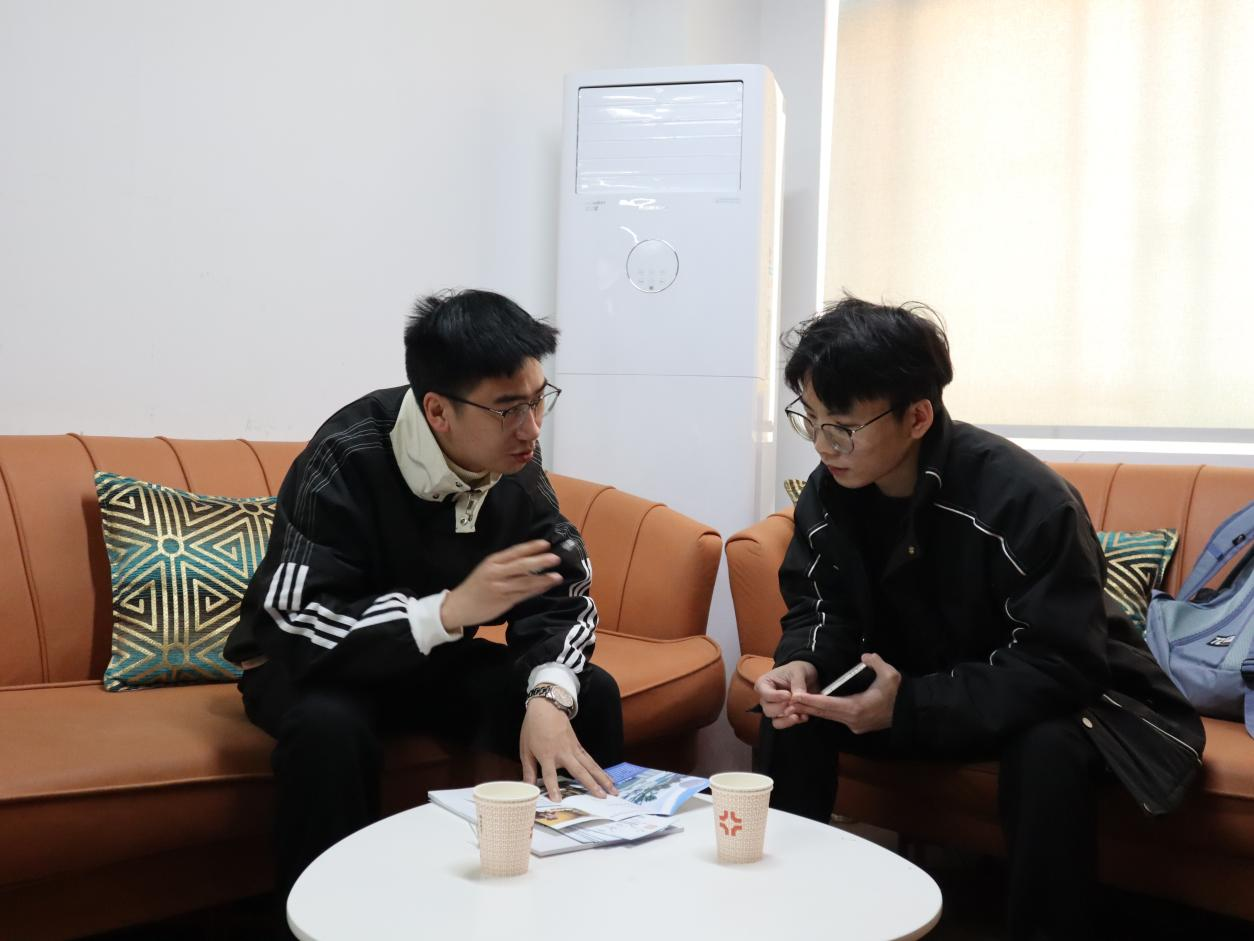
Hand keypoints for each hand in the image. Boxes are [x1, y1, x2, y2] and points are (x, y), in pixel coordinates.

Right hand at [440, 539, 560, 629]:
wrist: (458, 606)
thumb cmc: (475, 587)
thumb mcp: (486, 570)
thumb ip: (504, 565)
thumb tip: (529, 559)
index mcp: (492, 561)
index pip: (514, 551)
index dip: (531, 547)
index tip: (546, 543)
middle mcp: (497, 572)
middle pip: (522, 564)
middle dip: (540, 560)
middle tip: (556, 558)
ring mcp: (500, 587)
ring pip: (525, 581)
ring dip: (543, 578)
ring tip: (557, 576)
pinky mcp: (504, 601)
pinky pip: (524, 594)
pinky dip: (536, 590)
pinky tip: (546, 587)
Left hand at [519, 698, 617, 801]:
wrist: (546, 707)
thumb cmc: (533, 729)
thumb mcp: (525, 749)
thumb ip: (528, 770)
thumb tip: (526, 788)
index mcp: (547, 754)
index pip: (550, 774)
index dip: (553, 787)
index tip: (558, 800)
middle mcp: (563, 752)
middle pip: (579, 771)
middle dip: (591, 785)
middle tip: (602, 798)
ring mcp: (574, 749)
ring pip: (590, 766)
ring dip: (602, 779)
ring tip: (613, 791)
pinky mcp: (579, 746)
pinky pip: (591, 760)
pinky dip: (600, 770)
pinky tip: (608, 779)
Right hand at [754, 660, 817, 729]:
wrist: (809, 676)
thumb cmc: (798, 670)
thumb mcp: (799, 671)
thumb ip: (797, 683)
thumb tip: (796, 697)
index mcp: (764, 684)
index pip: (764, 694)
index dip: (776, 697)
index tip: (788, 695)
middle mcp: (766, 698)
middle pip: (768, 710)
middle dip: (782, 709)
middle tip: (794, 703)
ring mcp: (774, 709)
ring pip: (775, 721)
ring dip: (787, 719)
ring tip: (799, 714)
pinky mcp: (783, 716)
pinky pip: (784, 724)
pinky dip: (793, 723)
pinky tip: (804, 716)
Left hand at [787, 653, 900, 733]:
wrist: (909, 712)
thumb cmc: (898, 693)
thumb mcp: (890, 674)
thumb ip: (875, 662)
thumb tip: (865, 656)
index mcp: (857, 707)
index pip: (828, 705)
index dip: (810, 700)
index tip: (796, 697)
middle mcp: (852, 720)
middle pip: (824, 713)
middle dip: (807, 706)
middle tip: (789, 700)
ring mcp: (854, 725)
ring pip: (829, 717)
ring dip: (814, 710)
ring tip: (797, 703)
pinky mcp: (857, 726)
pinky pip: (836, 718)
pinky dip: (825, 712)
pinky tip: (815, 706)